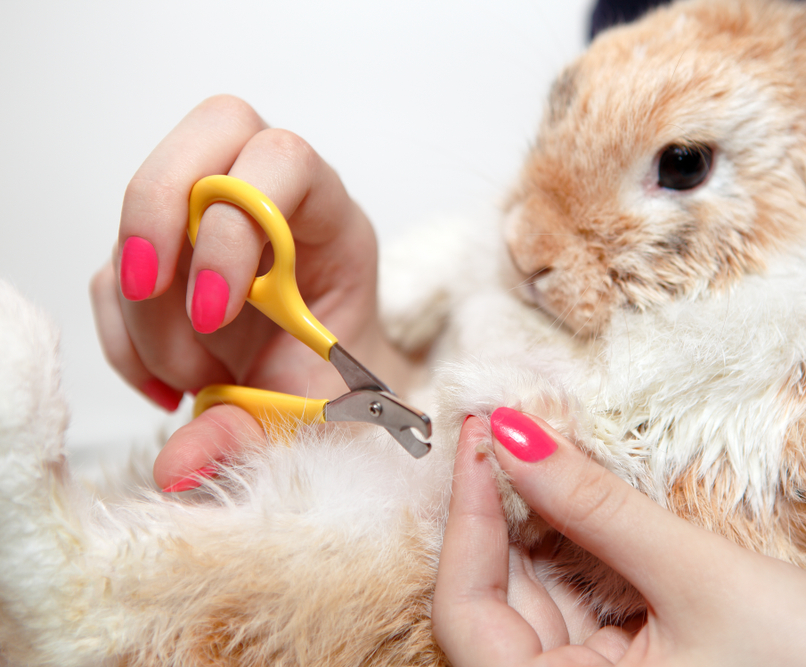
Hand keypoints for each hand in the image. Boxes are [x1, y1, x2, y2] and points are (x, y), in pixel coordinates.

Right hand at [90, 95, 414, 490]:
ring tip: (192, 382)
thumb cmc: (342, 390)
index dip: (235, 223)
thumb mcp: (318, 414)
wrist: (327, 402)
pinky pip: (112, 275)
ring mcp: (210, 222)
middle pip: (209, 132)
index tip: (216, 311)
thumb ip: (256, 434)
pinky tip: (167, 388)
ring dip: (144, 307)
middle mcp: (274, 200)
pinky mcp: (165, 259)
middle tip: (150, 295)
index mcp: (332, 218)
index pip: (285, 159)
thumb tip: (181, 467)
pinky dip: (123, 338)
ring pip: (143, 212)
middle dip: (159, 214)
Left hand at [433, 408, 805, 665]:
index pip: (466, 614)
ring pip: (538, 595)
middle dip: (499, 508)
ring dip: (538, 519)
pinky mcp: (638, 665)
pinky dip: (580, 542)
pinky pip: (584, 600)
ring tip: (543, 442)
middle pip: (496, 600)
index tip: (480, 434)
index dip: (465, 518)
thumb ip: (599, 510)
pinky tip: (581, 490)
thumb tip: (516, 436)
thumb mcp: (702, 580)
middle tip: (509, 422)